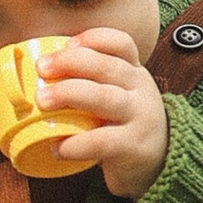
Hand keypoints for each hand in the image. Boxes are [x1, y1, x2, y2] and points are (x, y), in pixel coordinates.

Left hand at [38, 30, 170, 199]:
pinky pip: (102, 141)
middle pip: (107, 66)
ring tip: (42, 102)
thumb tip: (39, 74)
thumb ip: (92, 82)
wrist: (162, 163)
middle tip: (41, 69)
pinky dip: (76, 144)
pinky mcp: (133, 146)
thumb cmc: (126, 125)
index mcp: (133, 72)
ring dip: (68, 95)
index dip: (94, 39)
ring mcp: (139, 117)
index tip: (67, 44)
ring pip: (104, 98)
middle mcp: (139, 90)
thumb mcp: (120, 95)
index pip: (121, 44)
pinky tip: (57, 148)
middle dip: (70, 63)